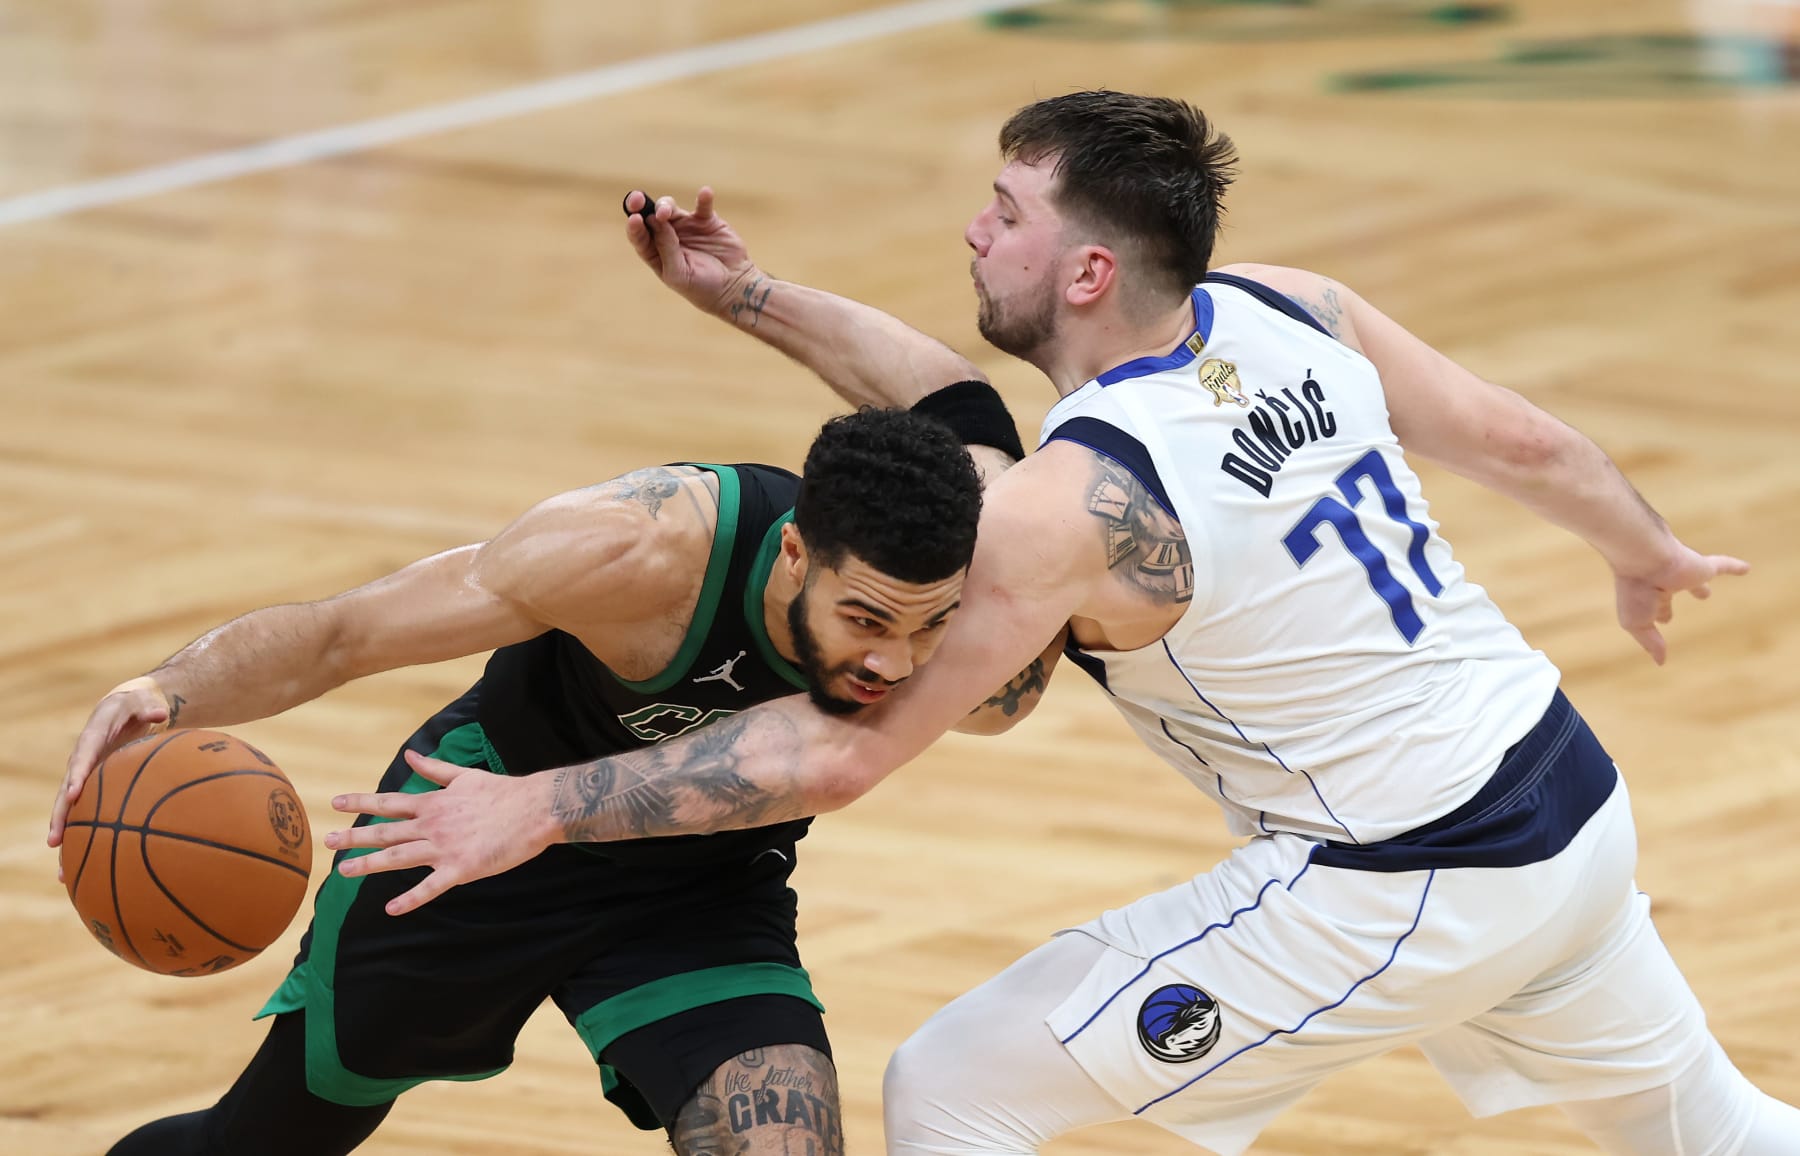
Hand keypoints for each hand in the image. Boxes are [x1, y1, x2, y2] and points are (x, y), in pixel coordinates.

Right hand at [51, 676, 172, 859]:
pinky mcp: (95, 788)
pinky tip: (81, 866)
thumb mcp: (142, 701)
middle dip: (60, 817)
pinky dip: (83, 837)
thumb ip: (149, 707)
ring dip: (67, 837)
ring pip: (71, 810)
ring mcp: (87, 776)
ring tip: (62, 871)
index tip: (72, 795)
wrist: (128, 707)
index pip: (82, 757)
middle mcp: (83, 760)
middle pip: (67, 791)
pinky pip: (86, 813)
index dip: (76, 776)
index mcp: (92, 738)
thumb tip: (160, 713)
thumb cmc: (137, 705)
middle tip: (55, 841)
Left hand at [324, 750, 555, 914]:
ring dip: (370, 865)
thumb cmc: (503, 792)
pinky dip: (410, 899)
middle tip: (328, 842)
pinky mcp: (461, 869)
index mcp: (433, 803)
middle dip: (354, 836)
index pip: (389, 802)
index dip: (361, 802)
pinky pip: (430, 887)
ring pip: (398, 858)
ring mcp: (444, 848)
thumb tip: (409, 756)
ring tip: (344, 871)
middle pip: (386, 832)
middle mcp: (432, 825)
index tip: (336, 803)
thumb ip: (434, 769)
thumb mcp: (464, 775)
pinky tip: (392, 908)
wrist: (534, 809)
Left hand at [622, 187, 765, 317]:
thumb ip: (666, 248)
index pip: (639, 235)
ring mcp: (686, 226)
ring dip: (665, 205)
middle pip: (650, 216)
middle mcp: (666, 236)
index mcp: (654, 252)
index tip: (634, 218)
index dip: (634, 225)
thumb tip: (655, 220)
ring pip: (669, 207)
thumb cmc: (701, 287)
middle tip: (639, 200)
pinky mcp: (706, 220)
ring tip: (667, 211)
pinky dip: (704, 198)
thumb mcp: (679, 274)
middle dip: (642, 207)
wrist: (732, 287)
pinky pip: (702, 205)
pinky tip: (705, 193)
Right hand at [1613, 542, 1749, 663]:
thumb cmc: (1635, 592)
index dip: (1663, 613)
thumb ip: (1651, 643)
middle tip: (1693, 599)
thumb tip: (1661, 662)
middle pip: (1674, 591)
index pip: (1658, 607)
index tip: (1666, 619)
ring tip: (1707, 590)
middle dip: (1678, 596)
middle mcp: (1665, 584)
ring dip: (1701, 584)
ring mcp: (1684, 574)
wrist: (1645, 558)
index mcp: (1649, 597)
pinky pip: (1721, 566)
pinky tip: (1746, 569)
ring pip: (1696, 579)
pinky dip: (1733, 567)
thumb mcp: (1637, 624)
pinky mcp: (1701, 566)